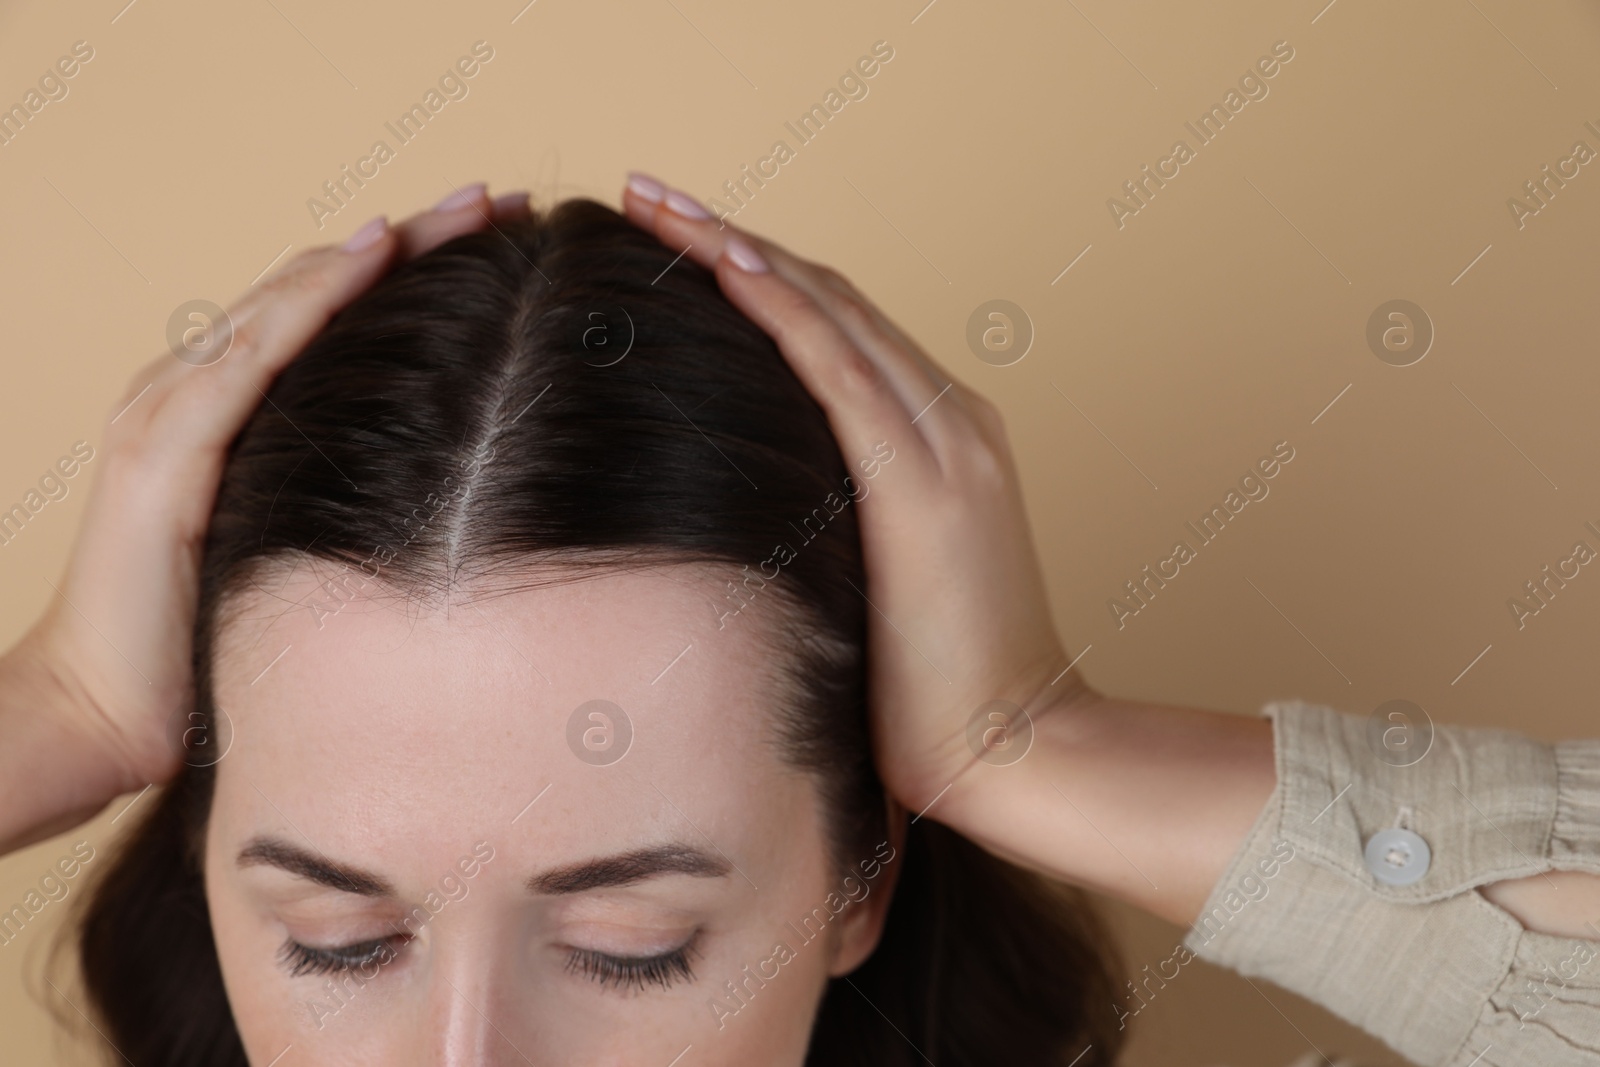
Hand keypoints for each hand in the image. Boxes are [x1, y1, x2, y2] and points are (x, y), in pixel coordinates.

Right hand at [5, 184, 530, 817]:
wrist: (106, 713)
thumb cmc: (206, 644)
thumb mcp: (296, 545)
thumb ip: (344, 495)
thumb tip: (456, 483)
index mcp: (230, 409)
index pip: (328, 314)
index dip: (411, 268)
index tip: (502, 238)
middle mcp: (196, 389)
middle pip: (316, 288)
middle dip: (413, 238)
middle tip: (502, 198)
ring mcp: (170, 411)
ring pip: (287, 301)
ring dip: (377, 249)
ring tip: (463, 209)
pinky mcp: (163, 452)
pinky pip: (247, 357)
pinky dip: (309, 303)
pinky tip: (369, 262)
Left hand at [620, 174, 1082, 813]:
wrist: (1017, 747)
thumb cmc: (937, 690)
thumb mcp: (875, 583)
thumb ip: (834, 525)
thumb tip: (747, 514)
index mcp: (941, 439)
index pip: (839, 328)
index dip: (759, 273)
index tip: (680, 238)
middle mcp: (952, 419)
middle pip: (830, 298)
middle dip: (733, 239)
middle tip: (649, 193)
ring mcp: (947, 443)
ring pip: (832, 313)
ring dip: (741, 250)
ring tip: (661, 205)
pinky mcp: (927, 483)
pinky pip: (843, 368)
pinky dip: (783, 308)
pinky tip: (726, 264)